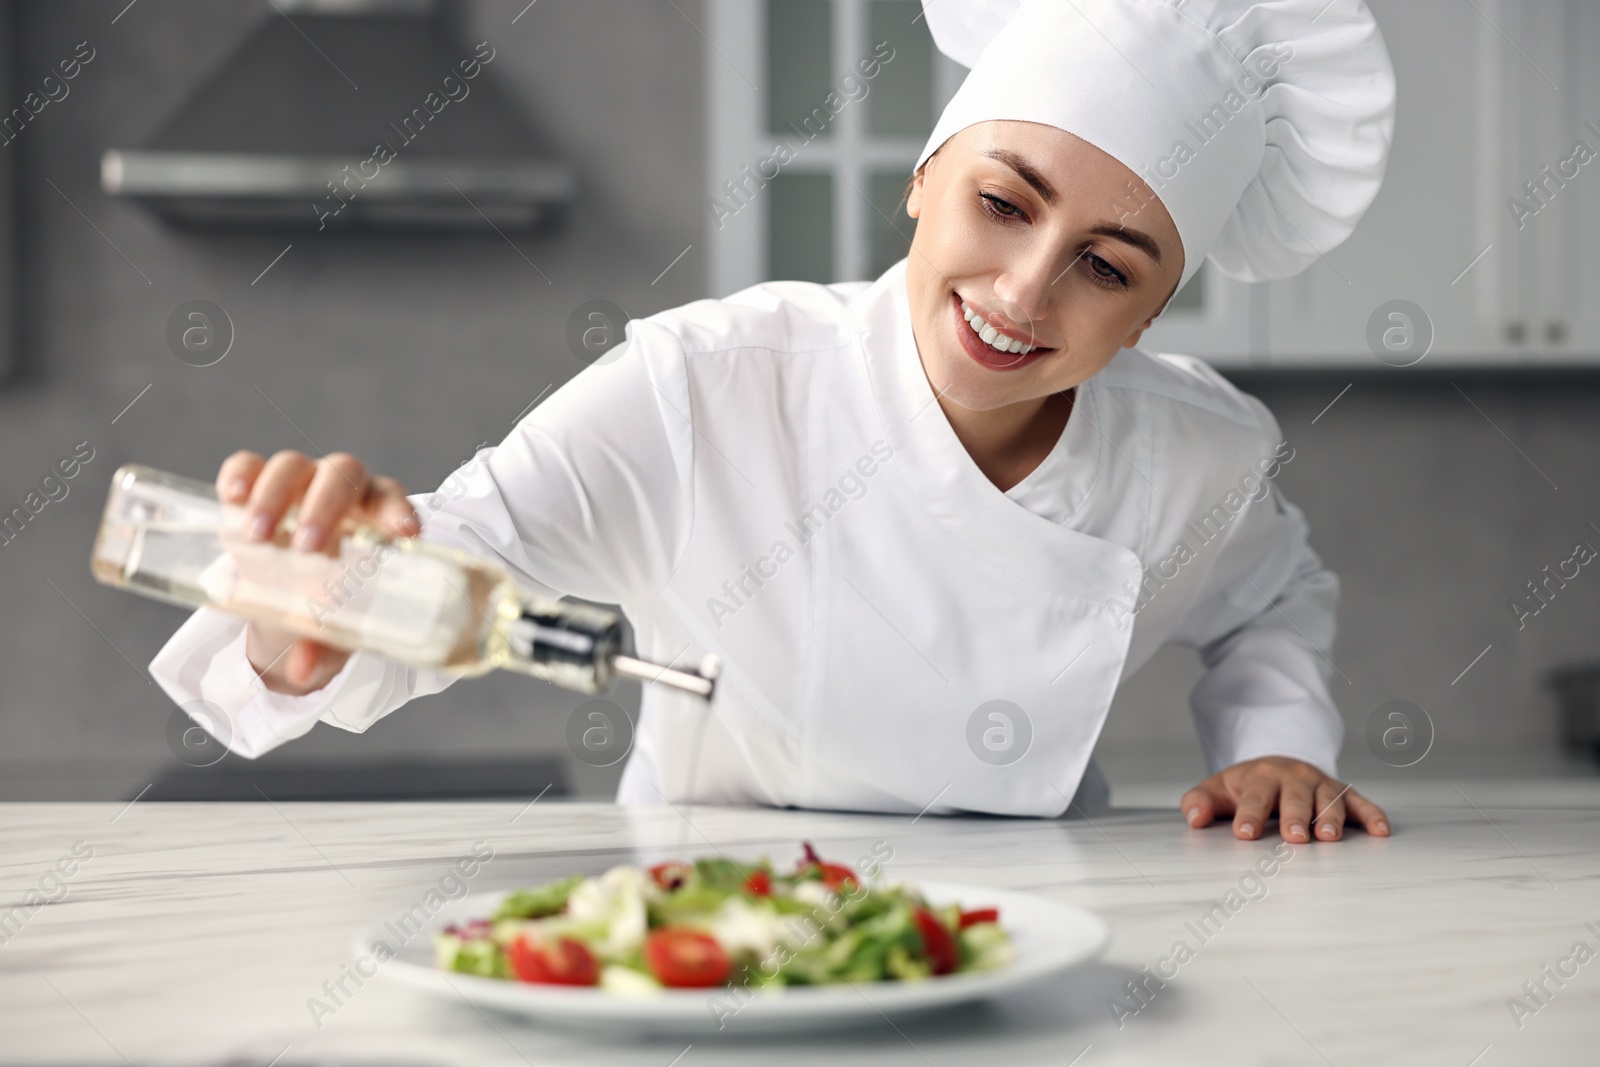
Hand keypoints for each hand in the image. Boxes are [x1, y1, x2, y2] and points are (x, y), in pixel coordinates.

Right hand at [216, 449, 419, 695]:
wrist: (283, 596)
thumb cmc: (325, 607)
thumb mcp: (331, 634)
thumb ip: (322, 650)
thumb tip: (302, 671)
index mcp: (375, 518)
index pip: (392, 500)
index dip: (398, 511)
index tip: (403, 533)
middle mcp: (341, 492)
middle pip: (342, 475)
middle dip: (326, 506)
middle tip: (307, 547)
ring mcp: (298, 481)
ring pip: (293, 466)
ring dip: (276, 496)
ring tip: (258, 536)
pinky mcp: (254, 484)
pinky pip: (246, 466)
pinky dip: (239, 475)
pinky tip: (232, 497)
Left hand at [1180, 756, 1389, 842]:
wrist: (1276, 765)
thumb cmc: (1246, 786)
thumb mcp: (1218, 789)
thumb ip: (1200, 802)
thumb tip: (1193, 818)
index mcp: (1260, 777)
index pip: (1254, 798)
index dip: (1249, 815)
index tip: (1243, 834)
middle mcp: (1293, 778)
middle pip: (1294, 797)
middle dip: (1294, 817)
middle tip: (1293, 838)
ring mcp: (1320, 785)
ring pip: (1327, 800)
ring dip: (1329, 818)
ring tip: (1328, 837)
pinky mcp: (1343, 793)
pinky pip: (1361, 803)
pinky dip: (1372, 815)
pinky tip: (1381, 831)